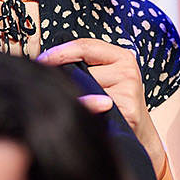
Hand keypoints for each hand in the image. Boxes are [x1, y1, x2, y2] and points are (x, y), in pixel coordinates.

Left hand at [38, 38, 164, 166]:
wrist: (138, 133)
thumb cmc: (116, 103)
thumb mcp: (106, 78)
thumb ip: (86, 66)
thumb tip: (48, 61)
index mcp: (121, 56)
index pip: (84, 46)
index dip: (59, 52)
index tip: (41, 60)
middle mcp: (128, 69)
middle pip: (81, 69)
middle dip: (67, 79)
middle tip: (57, 87)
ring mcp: (129, 88)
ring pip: (85, 88)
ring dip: (76, 98)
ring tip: (82, 104)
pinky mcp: (127, 107)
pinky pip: (92, 106)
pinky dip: (85, 110)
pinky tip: (89, 115)